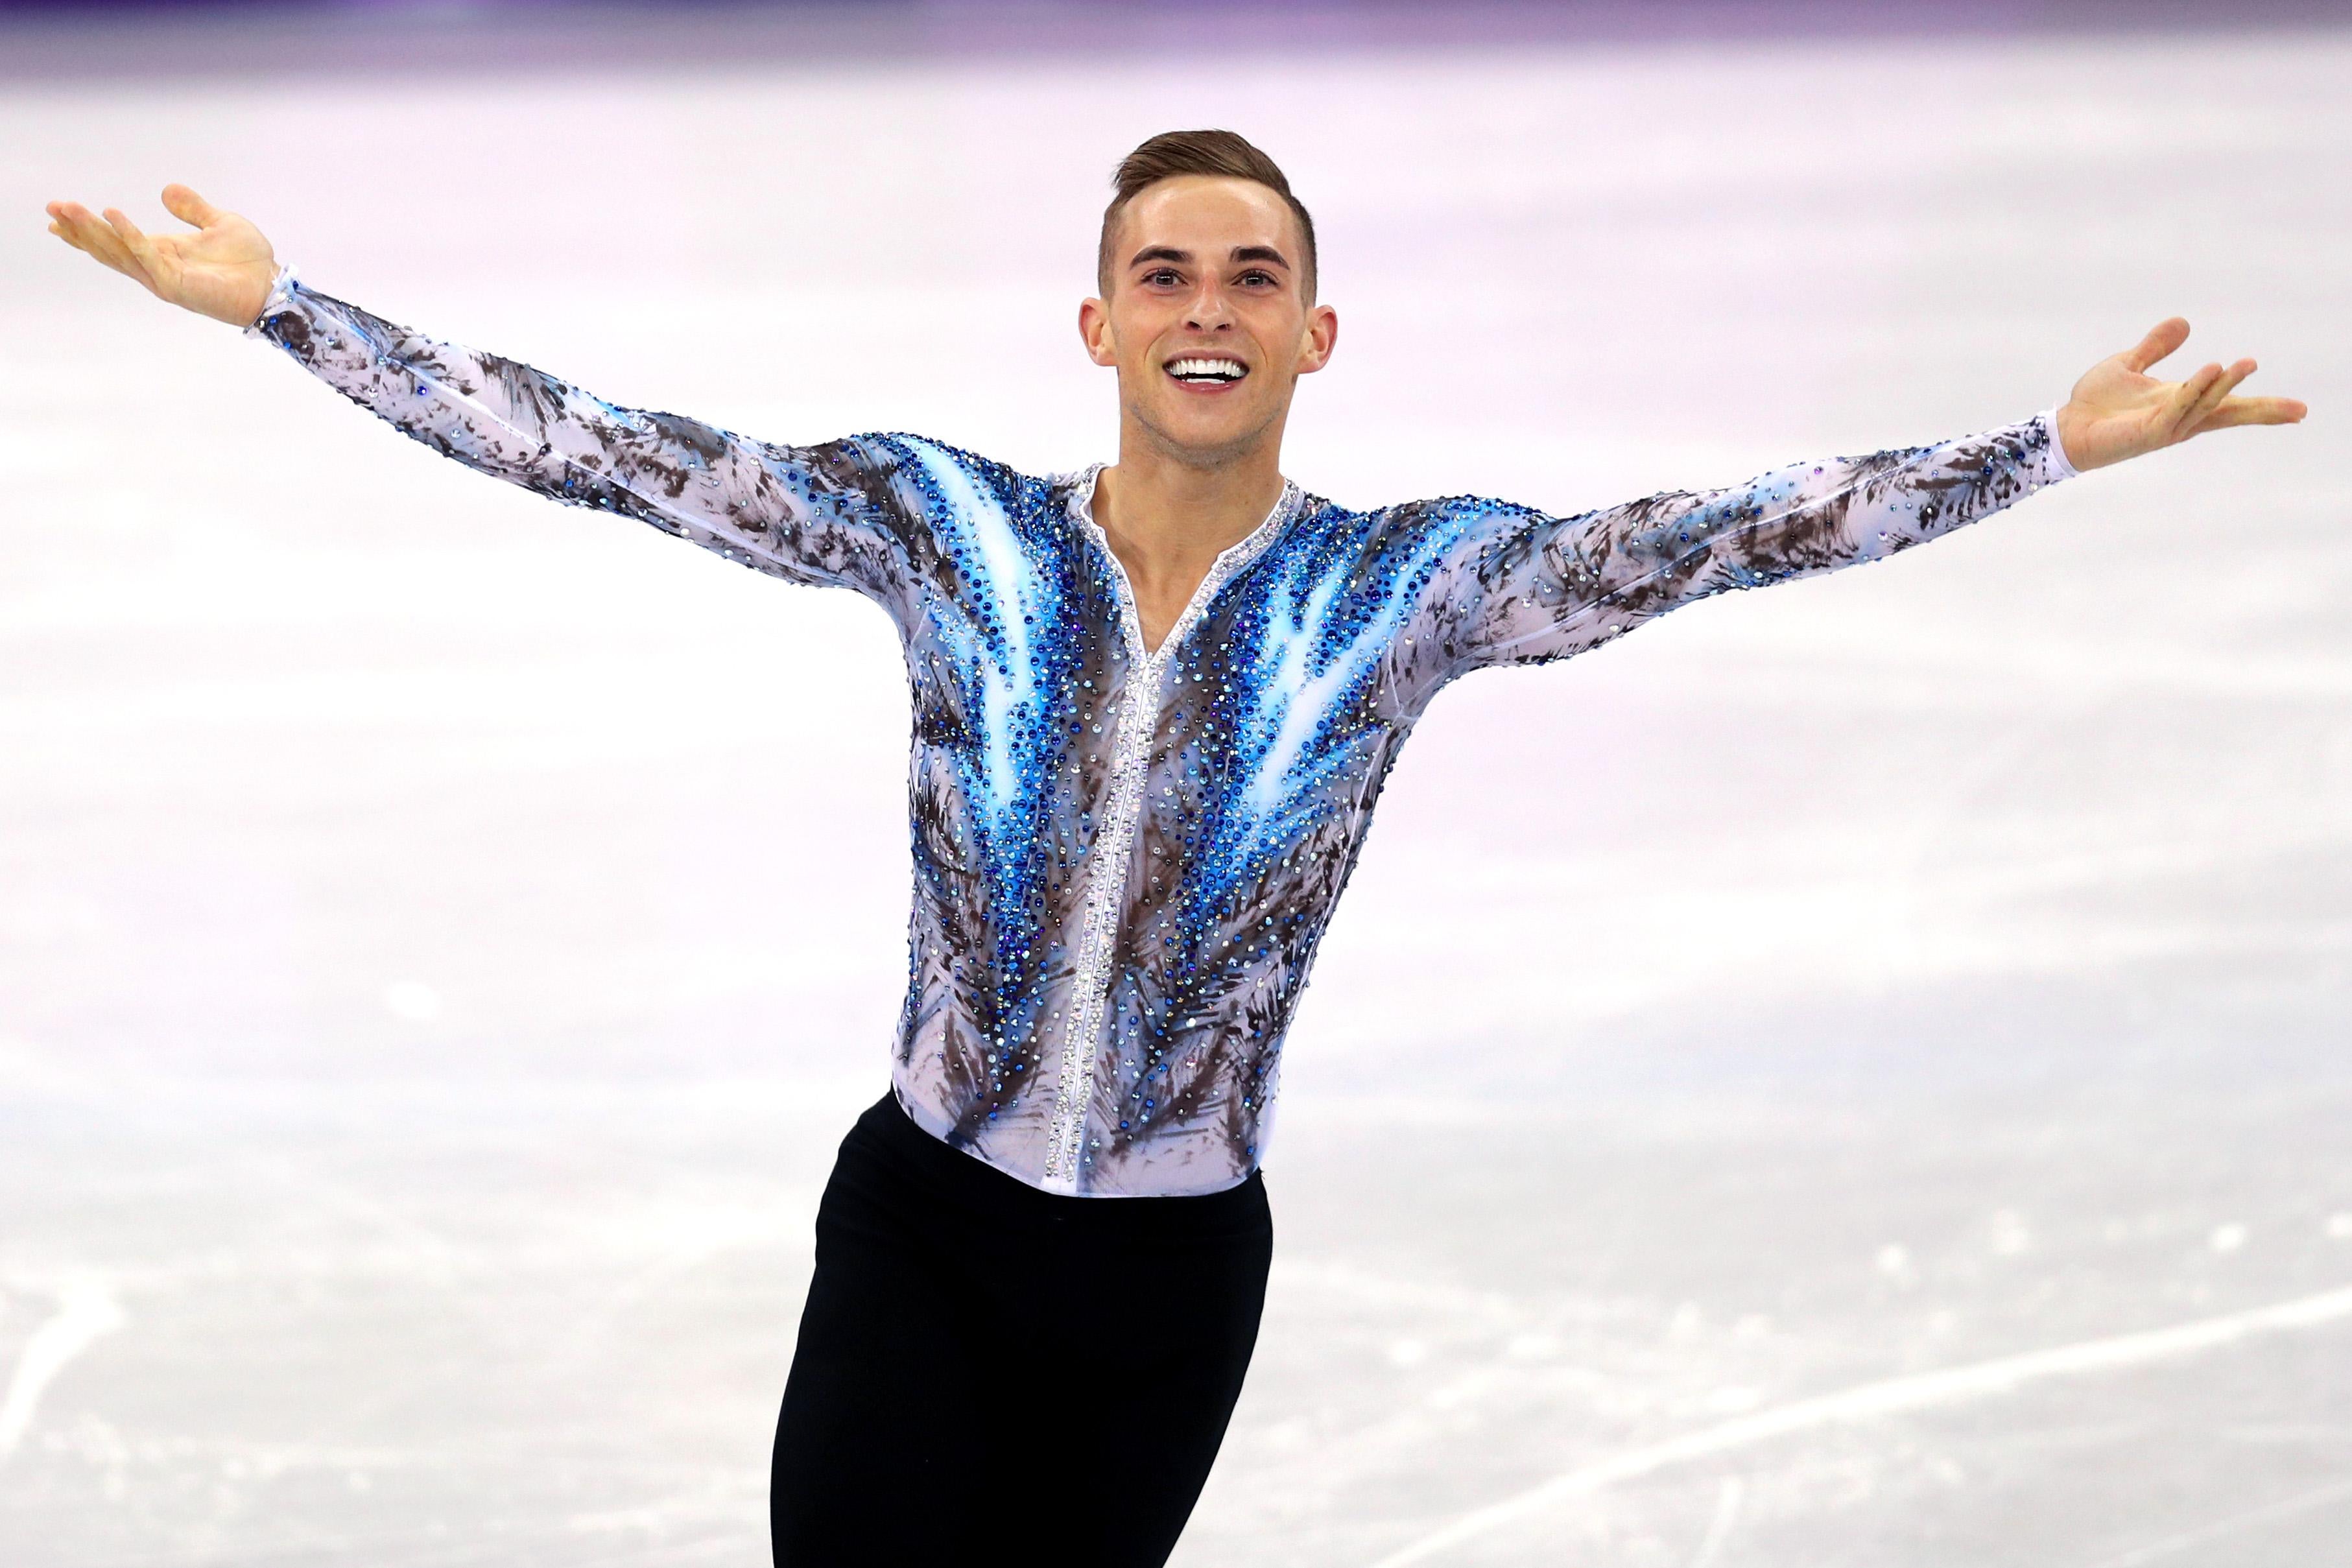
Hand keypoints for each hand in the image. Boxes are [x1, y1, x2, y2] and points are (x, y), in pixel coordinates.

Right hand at [45, 184, 276, 327]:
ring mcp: (165, 278)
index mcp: (163, 252)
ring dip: (92, 231)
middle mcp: (158, 267)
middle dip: (80, 229)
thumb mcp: (218, 224)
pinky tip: (112, 215)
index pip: (116, 241)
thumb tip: (166, 190)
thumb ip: (192, 209)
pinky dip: (130, 236)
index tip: (58, 212)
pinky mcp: (178, 285)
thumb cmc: (250, 262)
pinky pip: (148, 256)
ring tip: (68, 209)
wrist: (275, 286)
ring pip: (119, 253)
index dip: (87, 228)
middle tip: (51, 209)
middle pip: (109, 248)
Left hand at [2054, 318, 2305, 472]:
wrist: (2065, 427)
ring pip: (2205, 407)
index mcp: (2182, 403)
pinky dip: (2194, 391)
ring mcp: (2165, 428)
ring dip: (2225, 386)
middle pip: (2229, 415)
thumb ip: (2156, 346)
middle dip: (2262, 410)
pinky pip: (2176, 409)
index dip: (2262, 407)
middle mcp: (2180, 418)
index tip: (2300, 411)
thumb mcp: (2130, 365)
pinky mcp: (2146, 432)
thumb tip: (2183, 322)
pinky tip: (2210, 371)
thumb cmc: (2096, 403)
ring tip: (2244, 364)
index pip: (2229, 405)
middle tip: (2299, 409)